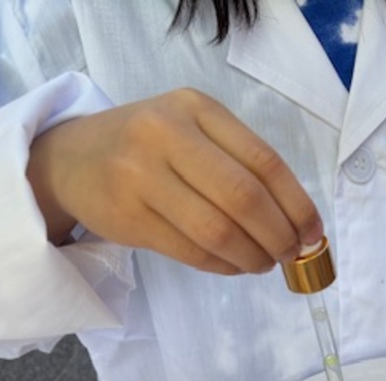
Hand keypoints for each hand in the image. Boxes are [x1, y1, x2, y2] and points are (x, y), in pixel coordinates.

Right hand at [26, 88, 322, 274]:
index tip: (314, 233)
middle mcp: (166, 134)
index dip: (297, 204)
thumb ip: (240, 164)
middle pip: (244, 198)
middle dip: (279, 235)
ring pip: (218, 231)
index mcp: (196, 108)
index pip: (263, 161)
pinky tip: (235, 265)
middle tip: (292, 255)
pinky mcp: (128, 217)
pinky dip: (224, 266)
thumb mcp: (192, 130)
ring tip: (264, 264)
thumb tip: (300, 223)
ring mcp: (141, 175)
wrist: (71, 159)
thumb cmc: (148, 147)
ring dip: (253, 256)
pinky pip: (192, 252)